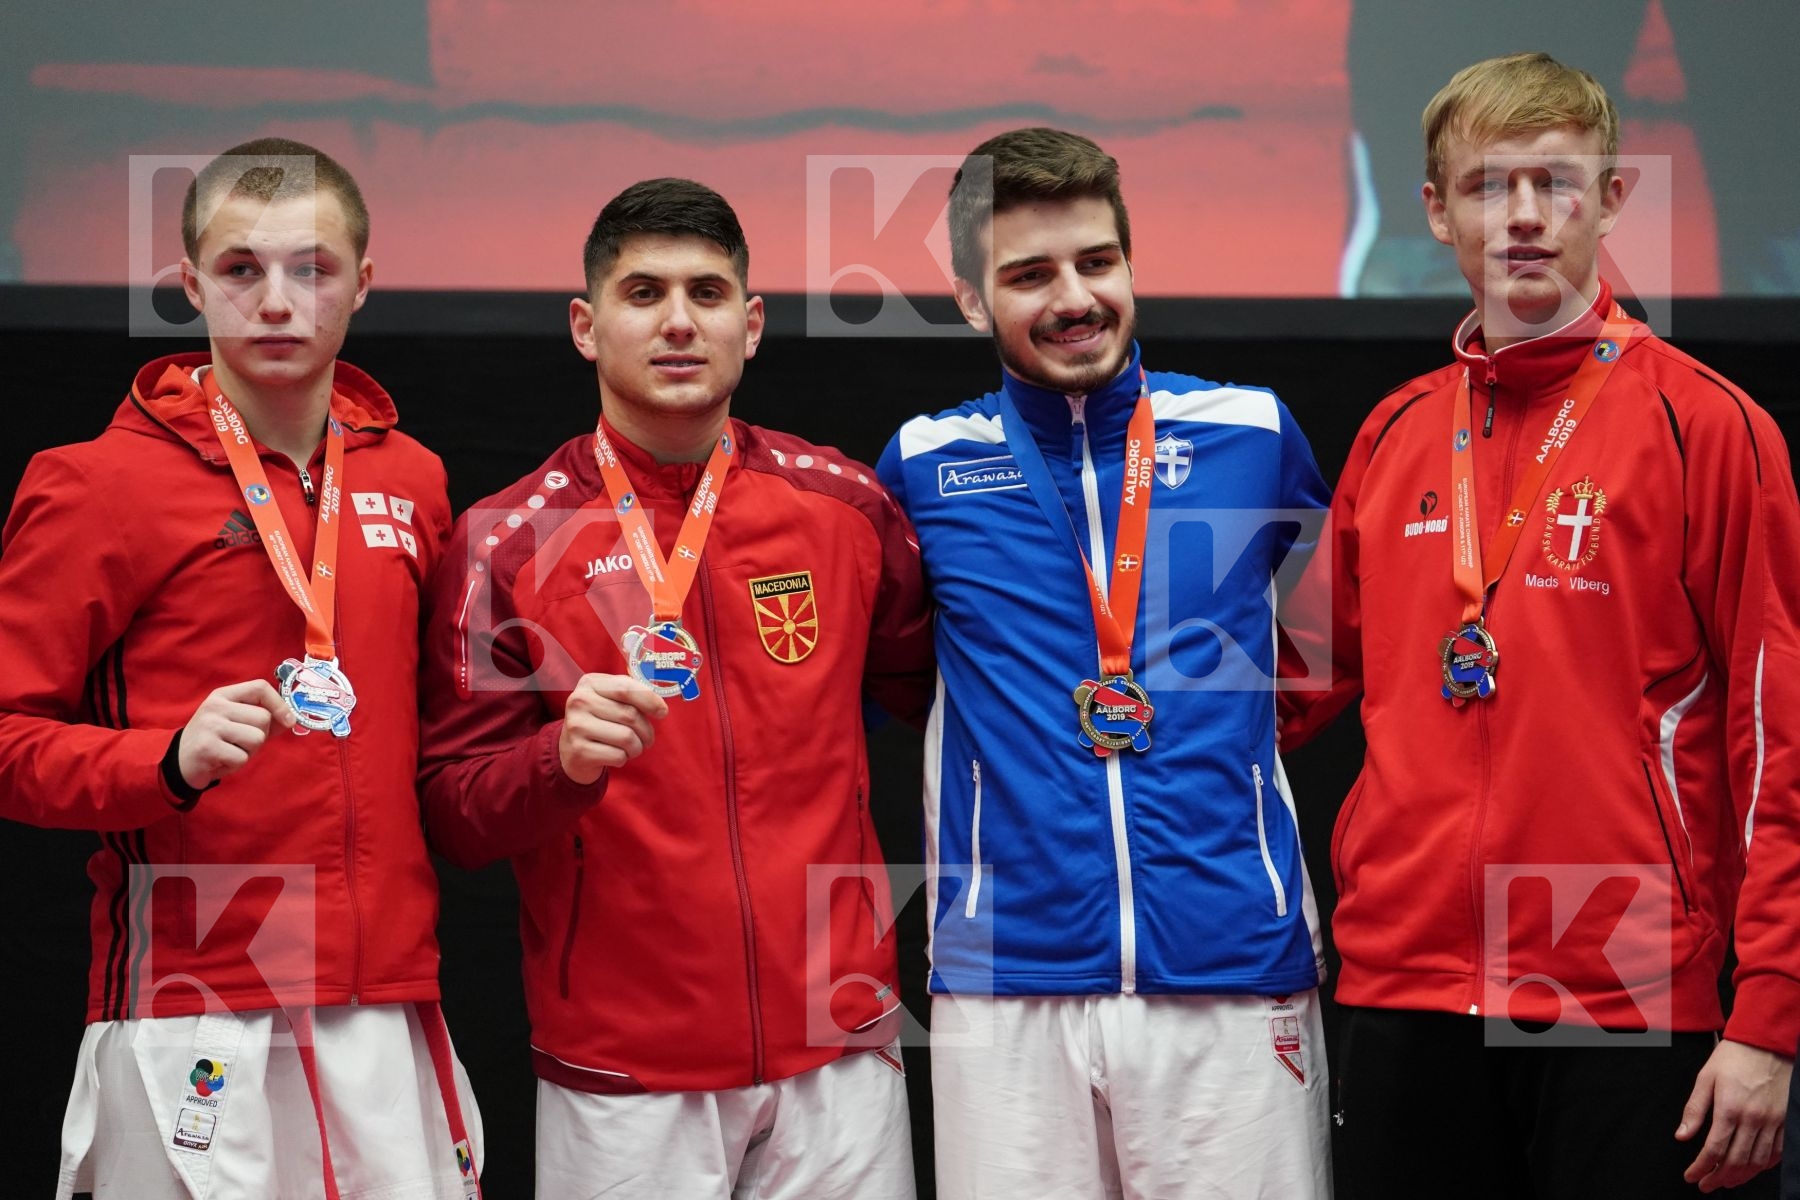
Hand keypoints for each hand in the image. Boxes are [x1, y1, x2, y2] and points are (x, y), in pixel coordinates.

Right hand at [177, 680, 295, 788]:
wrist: (181, 763)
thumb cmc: (216, 741)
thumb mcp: (236, 723)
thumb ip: (263, 719)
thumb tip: (291, 719)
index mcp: (223, 695)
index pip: (260, 687)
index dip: (279, 704)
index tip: (288, 721)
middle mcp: (215, 706)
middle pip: (263, 718)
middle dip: (260, 736)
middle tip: (239, 743)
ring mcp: (209, 725)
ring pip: (256, 738)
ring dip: (249, 752)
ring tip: (230, 751)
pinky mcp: (207, 747)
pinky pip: (242, 757)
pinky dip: (236, 765)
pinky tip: (221, 761)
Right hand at [558, 674, 666, 783]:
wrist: (570, 751)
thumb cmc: (599, 721)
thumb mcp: (609, 699)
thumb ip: (631, 693)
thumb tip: (660, 705)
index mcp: (590, 683)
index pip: (626, 688)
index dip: (650, 700)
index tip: (662, 712)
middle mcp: (579, 701)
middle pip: (630, 715)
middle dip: (646, 730)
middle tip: (647, 738)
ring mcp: (576, 726)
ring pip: (627, 737)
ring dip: (637, 747)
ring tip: (632, 748)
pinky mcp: (579, 750)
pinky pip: (618, 756)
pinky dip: (624, 758)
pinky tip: (616, 755)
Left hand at [1676, 1038, 1790, 1191]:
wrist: (1765, 1043)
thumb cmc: (1732, 1058)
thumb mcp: (1705, 1079)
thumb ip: (1694, 1110)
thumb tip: (1682, 1136)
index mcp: (1730, 1109)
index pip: (1713, 1150)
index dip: (1701, 1168)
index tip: (1691, 1177)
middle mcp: (1754, 1119)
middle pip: (1737, 1161)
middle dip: (1719, 1178)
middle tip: (1706, 1185)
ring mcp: (1773, 1121)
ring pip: (1759, 1161)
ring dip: (1741, 1176)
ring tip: (1726, 1181)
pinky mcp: (1786, 1120)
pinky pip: (1778, 1152)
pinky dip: (1764, 1165)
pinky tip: (1753, 1169)